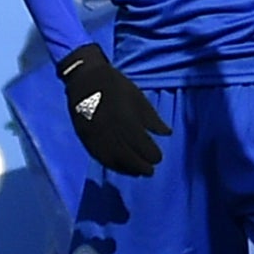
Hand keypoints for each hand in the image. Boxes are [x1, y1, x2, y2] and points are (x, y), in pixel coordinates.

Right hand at [57, 44, 168, 176]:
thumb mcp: (138, 98)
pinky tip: (121, 167)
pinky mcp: (88, 141)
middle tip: (151, 170)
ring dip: (129, 170)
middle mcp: (114, 135)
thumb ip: (153, 119)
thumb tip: (168, 134)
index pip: (145, 148)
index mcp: (128, 123)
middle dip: (143, 167)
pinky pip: (102, 159)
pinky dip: (114, 166)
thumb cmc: (116, 87)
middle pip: (131, 159)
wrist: (86, 80)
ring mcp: (99, 140)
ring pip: (117, 162)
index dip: (153, 155)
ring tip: (138, 173)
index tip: (158, 157)